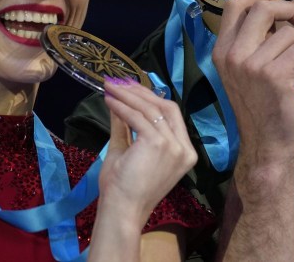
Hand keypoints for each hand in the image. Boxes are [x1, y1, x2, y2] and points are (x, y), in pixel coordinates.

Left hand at [97, 78, 197, 225]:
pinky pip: (139, 117)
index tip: (129, 87)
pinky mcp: (159, 143)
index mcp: (184, 152)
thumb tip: (120, 101)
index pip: (171, 115)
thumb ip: (126, 125)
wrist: (122, 210)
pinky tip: (110, 101)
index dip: (150, 98)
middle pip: (166, 107)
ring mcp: (175, 146)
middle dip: (141, 92)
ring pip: (152, 109)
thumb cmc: (124, 187)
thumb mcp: (127, 149)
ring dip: (128, 95)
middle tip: (119, 82)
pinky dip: (123, 106)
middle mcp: (184, 148)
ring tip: (109, 88)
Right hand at [211, 0, 293, 164]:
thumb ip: (251, 43)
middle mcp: (232, 55)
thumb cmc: (258, 108)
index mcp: (221, 51)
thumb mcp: (243, 72)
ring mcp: (251, 65)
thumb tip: (276, 15)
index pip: (233, 6)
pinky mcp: (274, 75)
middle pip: (261, 9)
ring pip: (288, 33)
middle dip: (288, 8)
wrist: (265, 144)